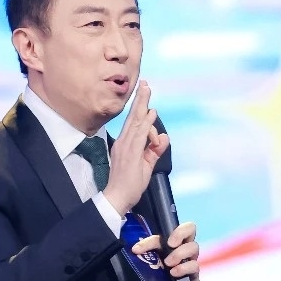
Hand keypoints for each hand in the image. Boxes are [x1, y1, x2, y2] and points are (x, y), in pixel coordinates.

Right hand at [102, 80, 168, 214]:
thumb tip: (164, 138)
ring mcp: (126, 147)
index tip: (145, 94)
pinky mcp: (130, 154)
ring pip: (136, 123)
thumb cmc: (129, 183)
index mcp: (125, 144)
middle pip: (133, 117)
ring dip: (142, 106)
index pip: (134, 123)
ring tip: (147, 91)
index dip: (139, 108)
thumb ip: (155, 151)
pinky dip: (145, 124)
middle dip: (140, 100)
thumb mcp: (146, 165)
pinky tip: (150, 114)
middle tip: (145, 84)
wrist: (117, 197)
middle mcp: (124, 142)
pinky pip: (139, 136)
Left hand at [131, 220, 202, 280]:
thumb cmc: (165, 274)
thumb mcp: (154, 264)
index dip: (150, 240)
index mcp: (172, 241)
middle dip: (180, 233)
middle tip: (170, 244)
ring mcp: (191, 258)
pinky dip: (183, 268)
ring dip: (179, 254)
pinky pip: (194, 265)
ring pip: (194, 246)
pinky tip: (174, 273)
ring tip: (168, 263)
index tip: (137, 250)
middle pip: (190, 227)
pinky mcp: (194, 272)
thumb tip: (133, 252)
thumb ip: (148, 256)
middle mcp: (184, 246)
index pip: (163, 232)